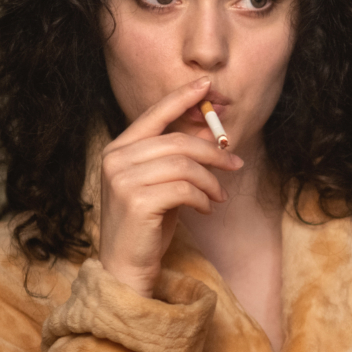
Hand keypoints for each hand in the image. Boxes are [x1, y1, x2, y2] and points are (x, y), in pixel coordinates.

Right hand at [98, 77, 244, 297]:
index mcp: (118, 149)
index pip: (154, 114)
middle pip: (178, 142)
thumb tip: (211, 132)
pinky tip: (205, 210)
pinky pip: (185, 189)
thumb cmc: (147, 224)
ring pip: (185, 165)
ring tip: (218, 197)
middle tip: (235, 166)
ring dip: (210, 182)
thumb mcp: (163, 184)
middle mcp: (115, 160)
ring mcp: (122, 180)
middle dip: (213, 153)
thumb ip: (178, 157)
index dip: (182, 98)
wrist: (125, 267)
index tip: (206, 85)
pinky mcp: (136, 201)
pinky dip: (203, 199)